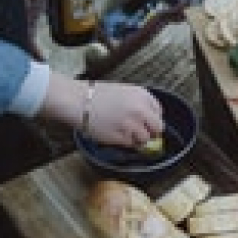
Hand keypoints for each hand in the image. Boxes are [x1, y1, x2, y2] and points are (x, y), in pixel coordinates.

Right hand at [39, 73, 163, 148]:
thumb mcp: (125, 92)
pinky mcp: (121, 137)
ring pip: (145, 139)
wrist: (78, 101)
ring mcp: (132, 124)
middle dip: (150, 132)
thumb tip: (150, 121)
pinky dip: (125, 142)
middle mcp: (141, 109)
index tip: (145, 122)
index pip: (159, 112)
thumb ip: (140, 104)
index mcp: (143, 95)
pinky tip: (114, 134)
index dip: (152, 119)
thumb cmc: (98, 95)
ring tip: (122, 132)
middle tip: (140, 132)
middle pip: (158, 128)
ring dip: (137, 139)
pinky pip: (131, 145)